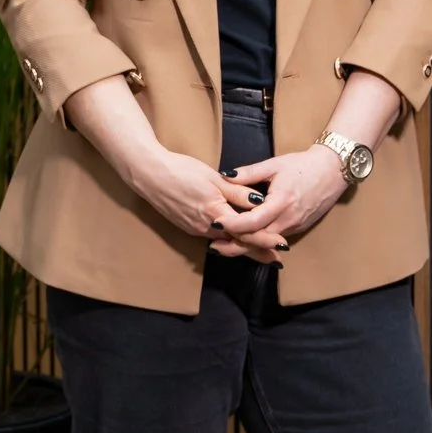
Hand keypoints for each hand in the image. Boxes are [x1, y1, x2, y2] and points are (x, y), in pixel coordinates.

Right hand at [124, 144, 279, 253]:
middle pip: (237, 243)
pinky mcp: (188, 226)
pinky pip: (212, 237)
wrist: (150, 175)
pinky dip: (227, 240)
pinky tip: (233, 240)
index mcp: (216, 214)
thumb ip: (237, 192)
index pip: (247, 233)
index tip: (281, 247)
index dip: (266, 241)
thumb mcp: (214, 178)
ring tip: (261, 253)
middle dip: (257, 252)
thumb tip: (260, 202)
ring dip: (242, 247)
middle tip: (276, 261)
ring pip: (224, 242)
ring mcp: (195, 229)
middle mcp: (206, 227)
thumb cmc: (182, 171)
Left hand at [211, 144, 350, 257]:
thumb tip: (224, 175)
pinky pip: (275, 239)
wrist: (333, 170)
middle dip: (235, 244)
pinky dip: (259, 241)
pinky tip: (245, 240)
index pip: (253, 222)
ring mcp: (295, 226)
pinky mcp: (299, 228)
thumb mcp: (274, 165)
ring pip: (267, 242)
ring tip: (224, 245)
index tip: (216, 223)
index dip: (233, 225)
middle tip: (213, 246)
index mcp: (281, 201)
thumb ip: (249, 172)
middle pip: (258, 239)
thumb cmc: (303, 165)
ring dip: (246, 245)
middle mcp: (289, 218)